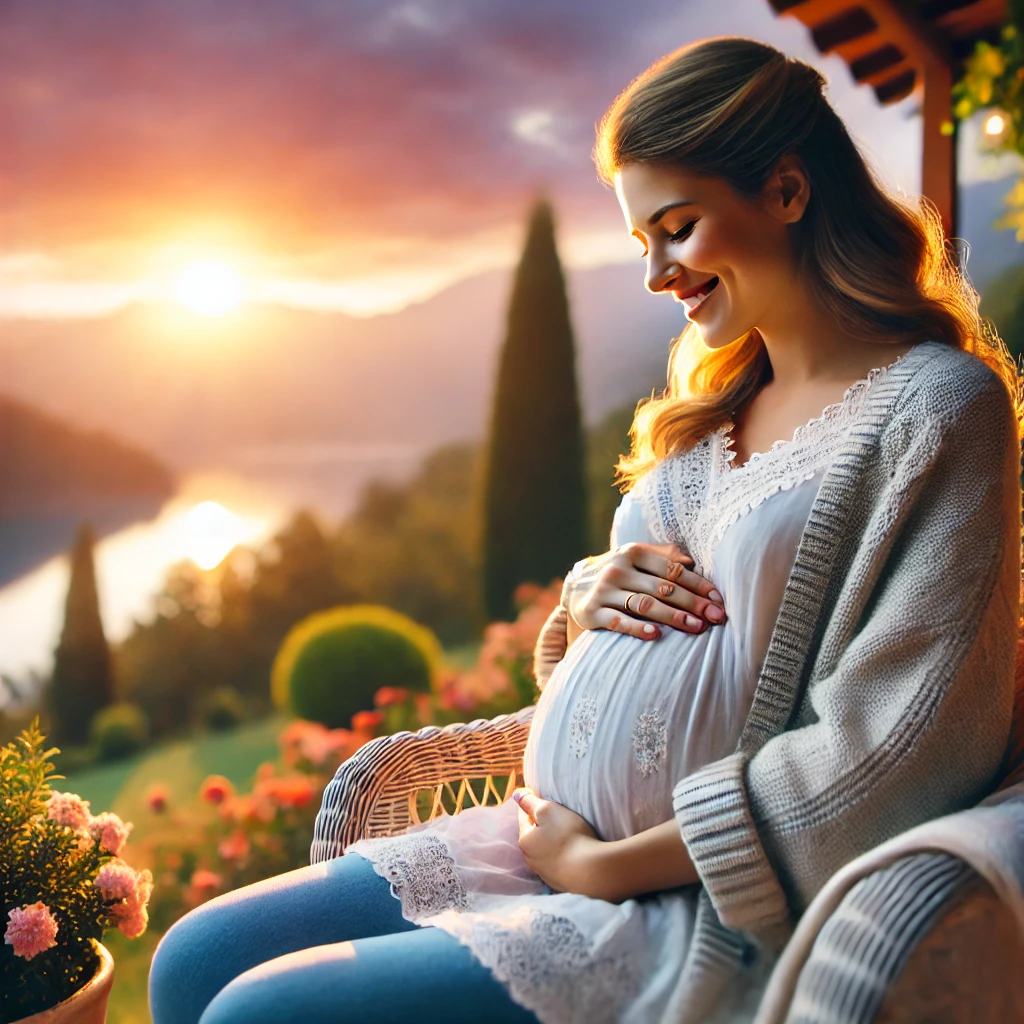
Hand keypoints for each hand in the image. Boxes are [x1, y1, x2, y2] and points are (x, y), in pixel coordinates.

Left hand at [513, 788, 615, 900]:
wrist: (590, 872)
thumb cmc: (568, 836)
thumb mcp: (548, 810)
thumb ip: (531, 802)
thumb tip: (516, 795)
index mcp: (525, 840)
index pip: (524, 816)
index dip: (532, 805)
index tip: (540, 798)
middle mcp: (530, 859)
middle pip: (533, 835)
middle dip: (541, 826)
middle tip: (556, 817)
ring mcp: (545, 873)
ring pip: (544, 851)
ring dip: (551, 843)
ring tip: (565, 835)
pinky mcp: (559, 883)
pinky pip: (557, 864)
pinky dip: (561, 856)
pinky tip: (571, 853)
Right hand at [563, 543, 725, 642]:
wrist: (575, 587)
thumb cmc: (618, 573)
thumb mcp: (636, 558)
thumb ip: (663, 556)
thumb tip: (693, 562)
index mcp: (633, 552)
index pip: (672, 570)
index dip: (698, 585)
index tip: (718, 600)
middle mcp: (618, 569)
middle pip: (662, 588)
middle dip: (693, 604)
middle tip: (716, 617)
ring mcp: (604, 590)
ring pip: (644, 604)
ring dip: (673, 617)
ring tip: (697, 628)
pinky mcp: (592, 612)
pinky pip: (618, 621)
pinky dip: (637, 628)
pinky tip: (656, 634)